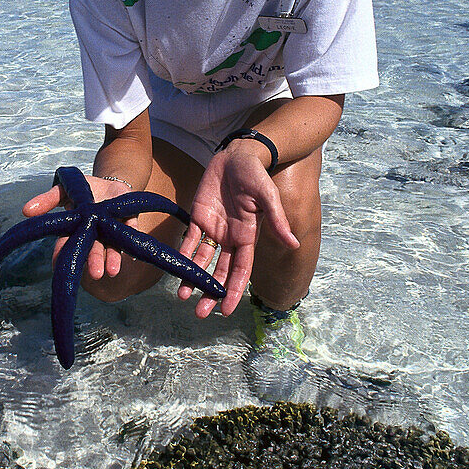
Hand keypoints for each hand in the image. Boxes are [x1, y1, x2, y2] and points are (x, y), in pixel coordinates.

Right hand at [22, 175, 134, 280]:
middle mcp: (94, 235)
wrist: (109, 182)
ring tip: (112, 271)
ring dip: (112, 260)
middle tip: (94, 274)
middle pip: (92, 250)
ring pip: (112, 248)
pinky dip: (131, 240)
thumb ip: (47, 200)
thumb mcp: (63, 191)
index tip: (57, 266)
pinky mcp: (128, 222)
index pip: (67, 245)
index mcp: (76, 230)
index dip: (62, 255)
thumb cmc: (83, 191)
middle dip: (93, 261)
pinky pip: (131, 231)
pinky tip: (131, 253)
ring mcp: (111, 231)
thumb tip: (25, 211)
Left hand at [177, 143, 299, 317]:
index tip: (226, 310)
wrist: (237, 155)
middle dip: (211, 292)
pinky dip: (181, 254)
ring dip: (193, 278)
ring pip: (202, 260)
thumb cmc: (255, 175)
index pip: (241, 270)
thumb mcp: (268, 196)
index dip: (234, 291)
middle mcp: (230, 237)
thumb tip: (293, 244)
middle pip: (220, 272)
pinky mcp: (198, 216)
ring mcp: (214, 228)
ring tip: (182, 297)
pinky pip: (189, 239)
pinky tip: (174, 269)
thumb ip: (276, 220)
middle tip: (200, 313)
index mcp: (248, 236)